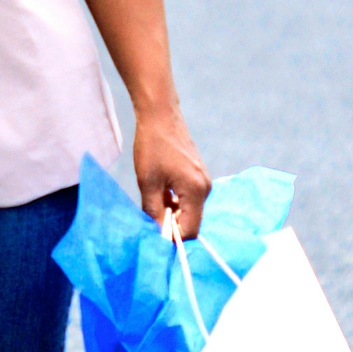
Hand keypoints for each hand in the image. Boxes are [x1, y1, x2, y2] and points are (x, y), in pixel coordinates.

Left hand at [133, 103, 210, 238]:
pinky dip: (175, 200)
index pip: (190, 230)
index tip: (155, 234)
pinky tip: (159, 190)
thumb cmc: (152, 146)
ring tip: (152, 199)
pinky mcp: (198, 174)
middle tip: (150, 216)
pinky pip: (188, 197)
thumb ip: (153, 211)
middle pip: (191, 220)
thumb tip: (158, 235)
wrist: (160, 114)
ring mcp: (203, 180)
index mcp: (196, 191)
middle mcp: (205, 188)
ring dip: (172, 211)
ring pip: (189, 209)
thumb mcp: (147, 182)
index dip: (173, 237)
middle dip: (172, 223)